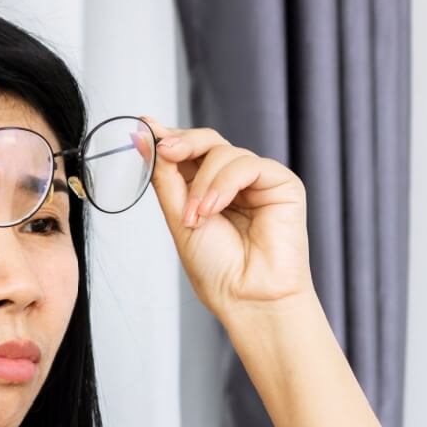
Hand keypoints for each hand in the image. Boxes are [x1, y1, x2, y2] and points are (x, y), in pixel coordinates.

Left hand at [140, 115, 314, 320]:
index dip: (168, 139)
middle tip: (164, 152)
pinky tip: (215, 209)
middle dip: (183, 144)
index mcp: (209, 191)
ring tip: (196, 217)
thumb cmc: (218, 271)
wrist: (248, 298)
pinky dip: (224, 183)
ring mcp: (259, 182)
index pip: (190, 152)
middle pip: (208, 141)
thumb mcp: (178, 218)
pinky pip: (248, 164)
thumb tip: (144, 136)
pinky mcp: (282, 184)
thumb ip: (166, 177)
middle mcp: (234, 183)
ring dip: (203, 183)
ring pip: (224, 152)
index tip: (145, 128)